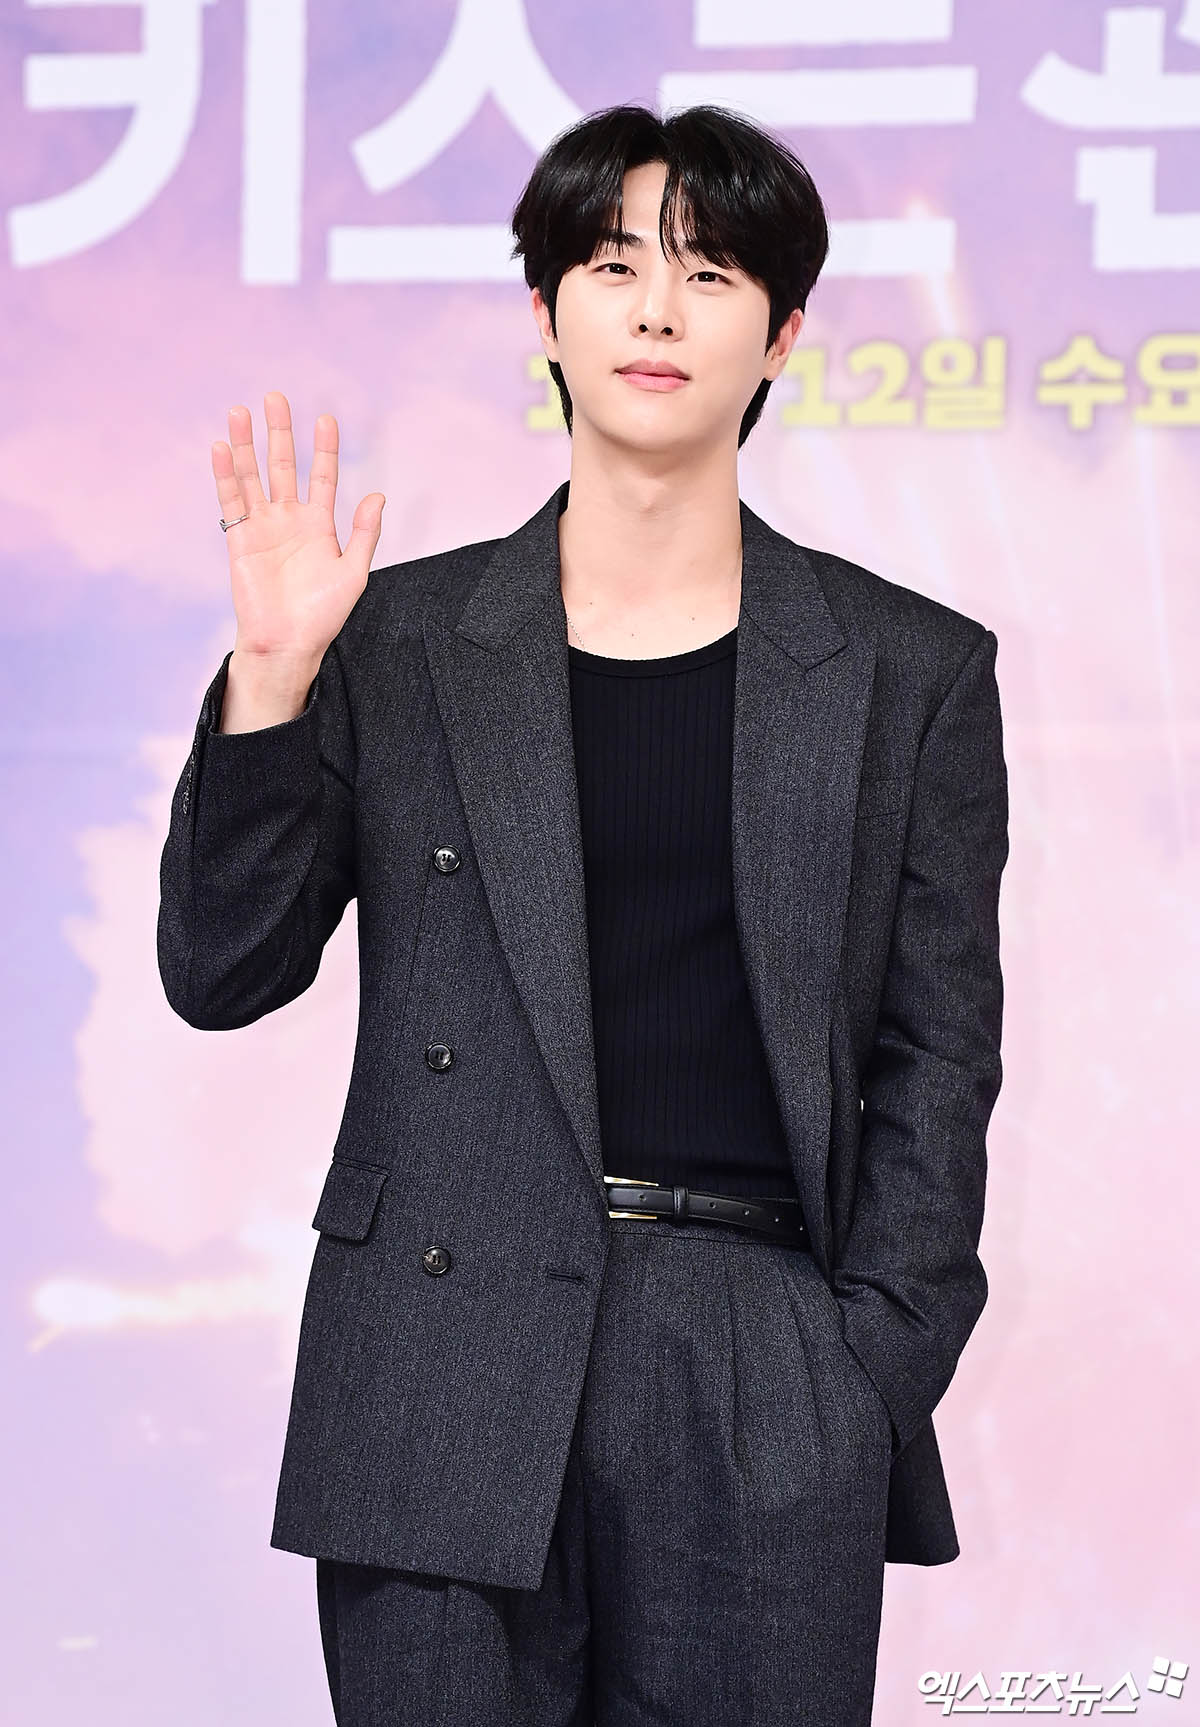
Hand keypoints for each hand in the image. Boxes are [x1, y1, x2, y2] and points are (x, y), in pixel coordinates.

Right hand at [212, 391, 383, 664]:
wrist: (288, 643)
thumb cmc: (322, 615)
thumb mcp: (354, 573)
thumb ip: (364, 533)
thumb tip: (378, 495)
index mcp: (320, 526)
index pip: (322, 477)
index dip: (325, 449)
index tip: (326, 419)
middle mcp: (289, 520)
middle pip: (284, 466)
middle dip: (280, 433)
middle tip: (276, 398)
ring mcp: (263, 526)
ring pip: (253, 476)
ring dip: (247, 444)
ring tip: (242, 411)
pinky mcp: (239, 538)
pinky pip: (231, 500)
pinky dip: (226, 474)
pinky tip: (222, 446)